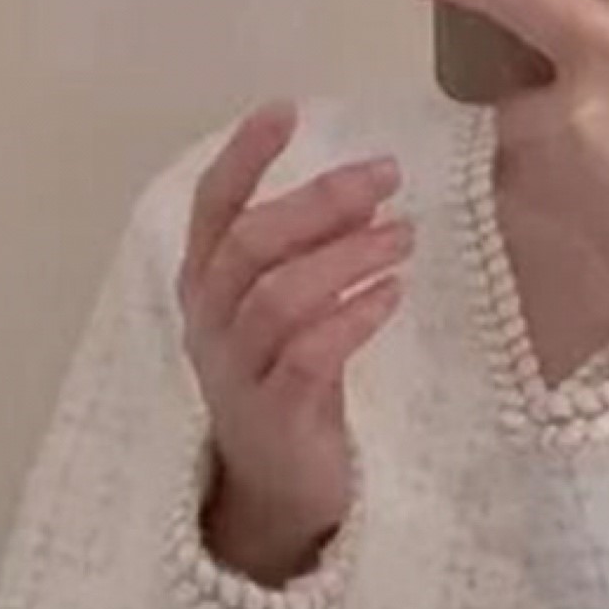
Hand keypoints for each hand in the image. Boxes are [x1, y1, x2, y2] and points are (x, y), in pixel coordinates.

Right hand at [178, 103, 413, 585]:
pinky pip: (309, 355)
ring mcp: (237, 375)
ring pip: (280, 296)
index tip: (286, 111)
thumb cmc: (288, 394)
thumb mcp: (286, 319)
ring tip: (403, 236)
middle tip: (384, 179)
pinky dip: (353, 318)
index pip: (213, 210)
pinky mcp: (275, 417)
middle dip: (319, 202)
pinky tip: (391, 295)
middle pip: (252, 245)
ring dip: (347, 257)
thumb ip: (306, 261)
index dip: (244, 158)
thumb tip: (364, 193)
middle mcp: (210, 327)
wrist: (278, 497)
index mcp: (205, 290)